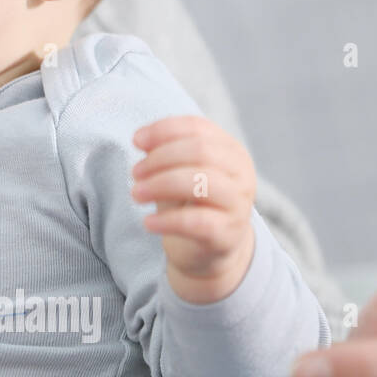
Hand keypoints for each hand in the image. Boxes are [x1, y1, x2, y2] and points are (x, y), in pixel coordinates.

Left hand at [131, 115, 256, 303]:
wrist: (207, 249)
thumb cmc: (190, 201)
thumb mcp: (176, 170)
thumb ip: (163, 151)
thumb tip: (141, 139)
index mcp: (230, 150)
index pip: (197, 127)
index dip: (163, 130)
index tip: (136, 141)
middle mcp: (241, 173)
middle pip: (200, 151)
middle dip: (159, 159)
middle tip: (135, 173)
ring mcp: (239, 204)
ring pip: (201, 183)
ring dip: (160, 185)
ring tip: (136, 194)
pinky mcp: (228, 233)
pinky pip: (196, 222)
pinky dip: (166, 220)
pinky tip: (148, 222)